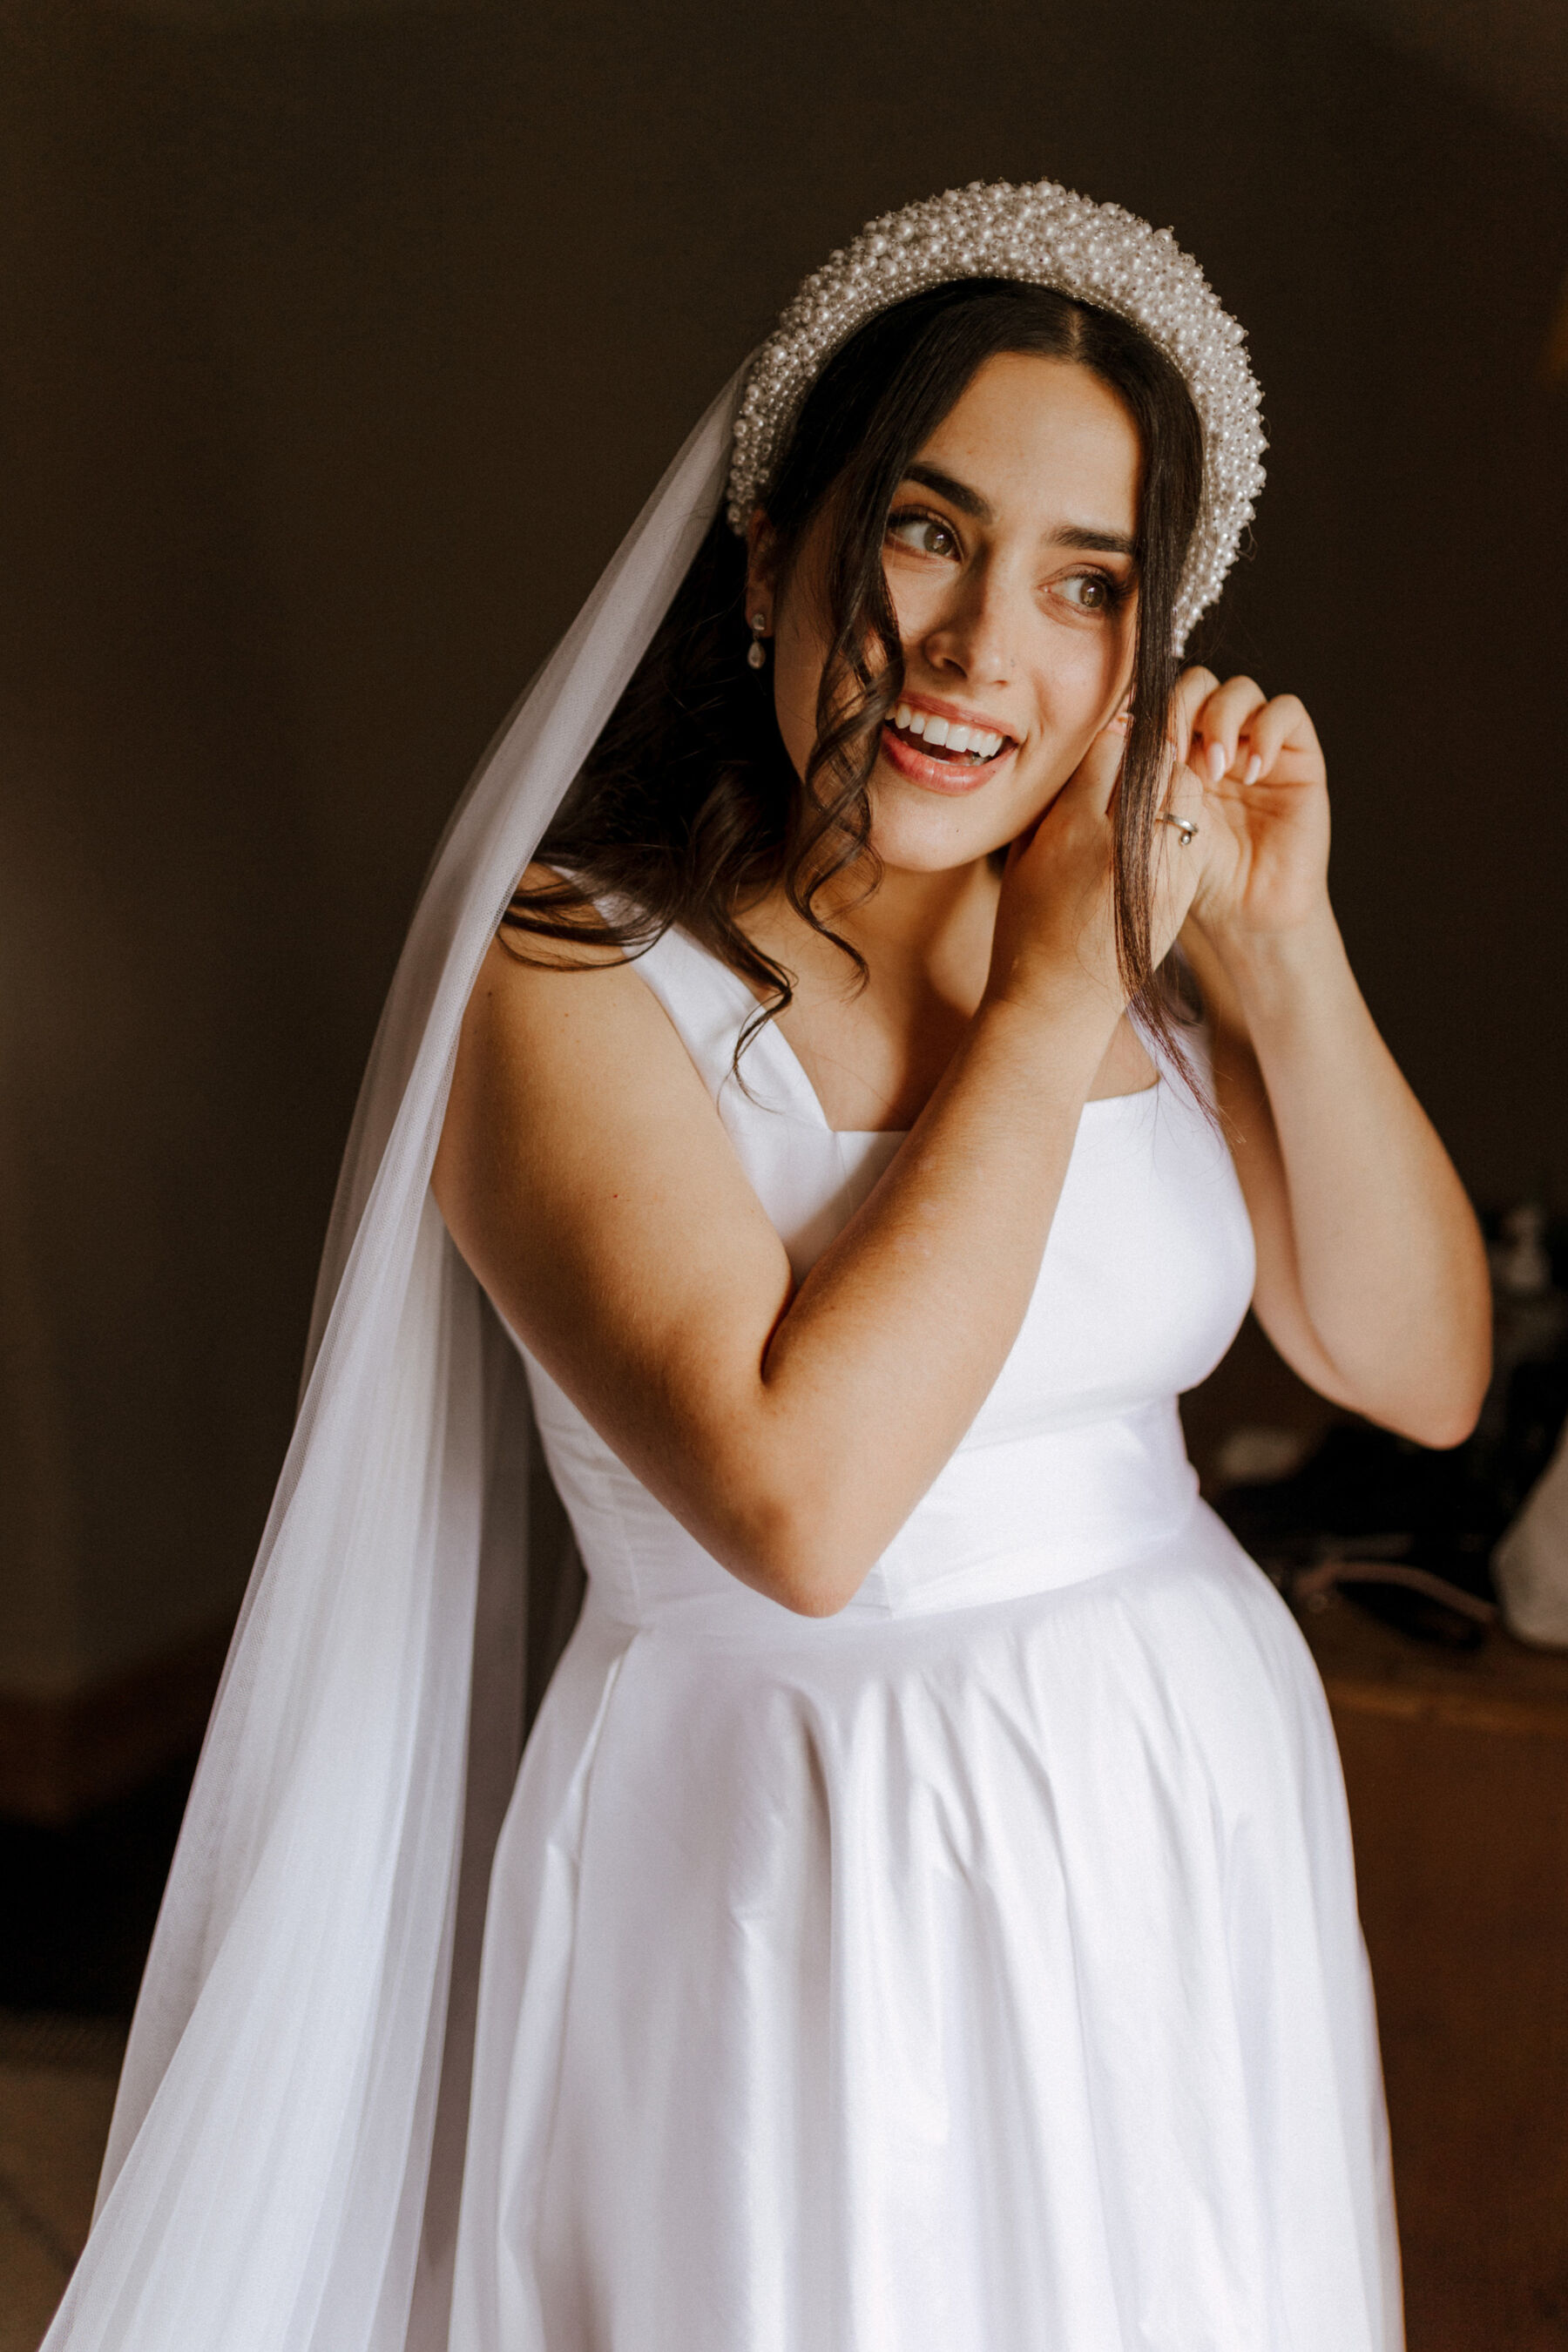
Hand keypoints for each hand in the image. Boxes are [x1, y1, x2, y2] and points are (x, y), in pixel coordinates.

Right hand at [986, 708, 1204, 1016]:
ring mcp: (1159, 868)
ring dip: (1171, 777)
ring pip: (1185, 785)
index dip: (1110, 737)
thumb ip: (1053, 803)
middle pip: (1154, 756)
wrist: (1057, 1004)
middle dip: (1146, 748)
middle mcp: (1120, 844)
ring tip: (1148, 792)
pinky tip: (1161, 826)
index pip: (1111, 743)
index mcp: (1071, 829)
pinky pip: (1195, 826)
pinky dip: (1183, 814)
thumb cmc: (1026, 931)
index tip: (1105, 744)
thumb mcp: (1022, 858)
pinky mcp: (1183, 890)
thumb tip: (1082, 755)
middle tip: (1133, 758)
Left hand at [1171, 668, 1330, 944]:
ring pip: (1241, 690)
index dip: (1153, 713)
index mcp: (1176, 752)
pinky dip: (1267, 730)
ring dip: (1223, 719)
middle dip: (1184, 709)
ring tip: (1216, 770)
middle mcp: (1217, 742)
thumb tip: (1121, 727)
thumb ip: (1144, 777)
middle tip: (1177, 754)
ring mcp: (1257, 746)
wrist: (1241, 916)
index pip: (1163, 699)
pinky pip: (1288, 712)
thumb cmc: (1192, 878)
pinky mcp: (1299, 757)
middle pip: (1200, 684)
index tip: (1144, 749)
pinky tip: (1251, 772)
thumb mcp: (1157, 822)